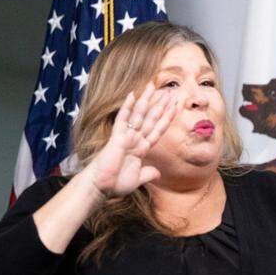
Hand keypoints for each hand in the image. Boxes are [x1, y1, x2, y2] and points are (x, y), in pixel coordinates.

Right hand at [84, 83, 180, 197]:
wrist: (100, 188)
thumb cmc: (115, 183)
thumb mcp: (137, 179)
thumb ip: (148, 174)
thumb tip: (158, 173)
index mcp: (141, 148)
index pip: (157, 129)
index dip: (167, 118)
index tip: (175, 107)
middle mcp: (134, 139)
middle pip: (151, 118)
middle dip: (160, 105)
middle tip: (170, 91)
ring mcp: (125, 137)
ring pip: (139, 115)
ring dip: (148, 101)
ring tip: (155, 86)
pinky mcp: (116, 138)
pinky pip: (122, 120)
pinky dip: (127, 108)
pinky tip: (133, 95)